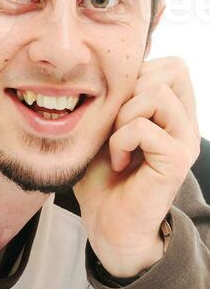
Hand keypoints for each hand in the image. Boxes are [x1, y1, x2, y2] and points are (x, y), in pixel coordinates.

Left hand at [74, 57, 200, 276]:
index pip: (171, 65)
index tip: (118, 107)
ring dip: (124, 115)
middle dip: (130, 89)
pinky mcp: (176, 161)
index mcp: (174, 111)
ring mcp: (185, 141)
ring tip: (117, 142)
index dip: (138, 74)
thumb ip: (114, 95)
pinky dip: (120, 140)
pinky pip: (143, 128)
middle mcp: (186, 123)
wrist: (107, 223)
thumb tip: (107, 65)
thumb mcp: (104, 124)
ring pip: (156, 93)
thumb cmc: (102, 174)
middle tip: (116, 124)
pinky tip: (118, 161)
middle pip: (170, 70)